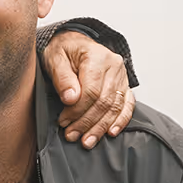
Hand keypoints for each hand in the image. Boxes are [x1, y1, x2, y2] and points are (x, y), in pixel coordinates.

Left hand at [42, 30, 135, 147]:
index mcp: (97, 57)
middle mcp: (114, 66)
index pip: (91, 91)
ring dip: (101, 127)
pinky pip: (127, 104)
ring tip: (87, 140)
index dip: (77, 110)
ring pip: (115, 106)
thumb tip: (71, 99)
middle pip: (104, 101)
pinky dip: (120, 120)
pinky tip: (111, 132)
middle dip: (87, 122)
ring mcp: (122, 75)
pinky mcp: (124, 84)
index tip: (64, 122)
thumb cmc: (64, 49)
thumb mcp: (55, 58)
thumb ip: (63, 78)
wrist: (73, 41)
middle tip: (72, 135)